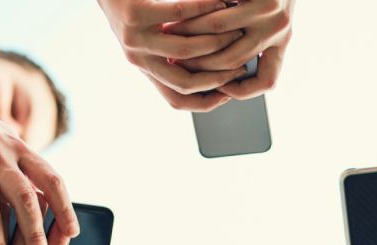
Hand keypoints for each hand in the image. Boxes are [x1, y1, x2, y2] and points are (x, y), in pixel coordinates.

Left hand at [98, 0, 251, 110]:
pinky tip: (220, 3)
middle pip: (184, 83)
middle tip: (241, 64)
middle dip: (218, 77)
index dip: (206, 103)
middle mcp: (138, 59)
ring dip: (217, 43)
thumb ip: (177, 53)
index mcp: (146, 68)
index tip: (229, 94)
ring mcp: (135, 38)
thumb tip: (216, 69)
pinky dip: (205, 8)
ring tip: (236, 33)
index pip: (177, 100)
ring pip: (185, 50)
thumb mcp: (154, 38)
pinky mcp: (136, 13)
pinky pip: (179, 13)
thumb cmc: (137, 7)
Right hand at [167, 0, 293, 99]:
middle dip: (200, 63)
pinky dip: (198, 12)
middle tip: (178, 61)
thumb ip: (253, 40)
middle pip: (233, 59)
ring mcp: (268, 9)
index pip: (267, 80)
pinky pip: (218, 8)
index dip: (243, 91)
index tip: (221, 89)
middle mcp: (279, 28)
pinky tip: (183, 14)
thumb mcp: (268, 17)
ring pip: (219, 31)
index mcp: (282, 40)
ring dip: (191, 34)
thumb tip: (219, 68)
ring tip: (173, 35)